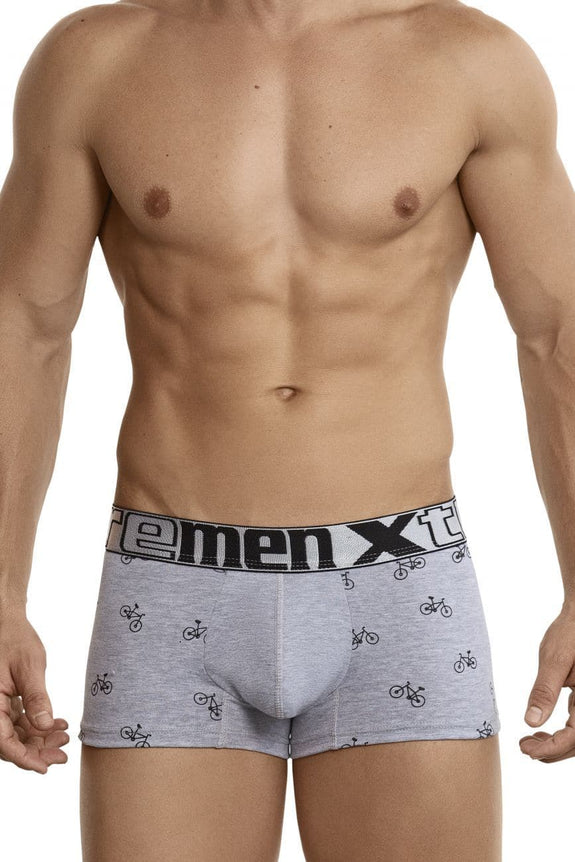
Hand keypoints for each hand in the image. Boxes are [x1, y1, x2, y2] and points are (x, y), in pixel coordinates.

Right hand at [0, 612, 68, 772]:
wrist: (7, 622)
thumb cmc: (14, 639)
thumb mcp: (29, 667)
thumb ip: (36, 697)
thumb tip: (44, 727)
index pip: (3, 742)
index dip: (24, 758)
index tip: (45, 767)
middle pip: (10, 742)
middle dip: (36, 751)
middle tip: (63, 755)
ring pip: (15, 734)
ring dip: (39, 739)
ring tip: (64, 738)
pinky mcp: (4, 701)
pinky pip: (18, 721)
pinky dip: (36, 725)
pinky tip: (57, 724)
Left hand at [520, 607, 574, 762]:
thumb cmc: (570, 632)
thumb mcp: (554, 660)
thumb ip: (544, 692)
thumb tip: (531, 722)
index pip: (574, 736)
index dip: (551, 749)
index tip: (526, 751)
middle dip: (552, 750)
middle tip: (524, 749)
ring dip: (556, 743)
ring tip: (529, 742)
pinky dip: (562, 730)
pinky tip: (543, 730)